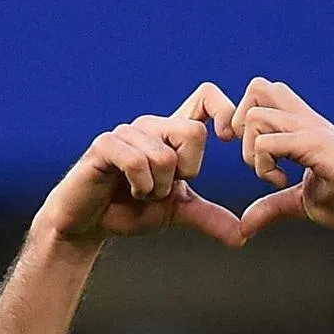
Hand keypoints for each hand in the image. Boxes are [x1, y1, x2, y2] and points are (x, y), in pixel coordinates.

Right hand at [31, 83, 243, 248]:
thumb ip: (210, 218)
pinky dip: (140, 186)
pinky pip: (138, 161)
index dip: (223, 110)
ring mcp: (127, 132)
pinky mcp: (105, 144)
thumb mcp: (177, 213)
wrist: (89, 224)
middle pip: (193, 134)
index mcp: (171, 134)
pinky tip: (128, 190)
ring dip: (157, 189)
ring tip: (141, 193)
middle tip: (163, 188)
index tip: (228, 139)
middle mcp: (151, 126)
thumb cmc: (129, 210)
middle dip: (185, 173)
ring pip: (165, 157)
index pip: (205, 97)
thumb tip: (244, 235)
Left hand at [231, 78, 333, 240]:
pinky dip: (264, 166)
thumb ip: (273, 208)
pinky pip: (269, 142)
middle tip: (255, 160)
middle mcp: (306, 121)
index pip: (264, 95)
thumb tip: (244, 226)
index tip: (253, 159)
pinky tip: (283, 183)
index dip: (245, 121)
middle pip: (257, 87)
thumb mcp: (303, 204)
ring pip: (255, 115)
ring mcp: (312, 130)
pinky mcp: (316, 146)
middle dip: (241, 125)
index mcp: (303, 128)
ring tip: (273, 177)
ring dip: (252, 151)